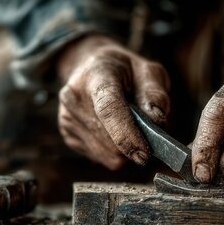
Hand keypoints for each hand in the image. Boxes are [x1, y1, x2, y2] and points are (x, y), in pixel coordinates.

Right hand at [56, 35, 170, 168]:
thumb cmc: (123, 70)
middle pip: (109, 140)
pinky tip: (112, 130)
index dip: (127, 134)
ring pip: (106, 154)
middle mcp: (74, 97)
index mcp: (95, 76)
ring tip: (127, 126)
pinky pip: (99, 157)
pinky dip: (113, 150)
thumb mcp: (146, 70)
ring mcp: (67, 117)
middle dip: (133, 142)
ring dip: (124, 149)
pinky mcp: (67, 134)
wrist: (89, 67)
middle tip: (146, 129)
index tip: (144, 154)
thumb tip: (157, 121)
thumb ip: (154, 93)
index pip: (108, 109)